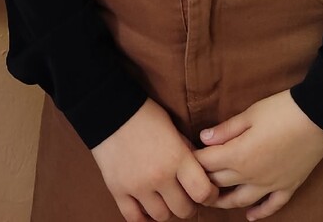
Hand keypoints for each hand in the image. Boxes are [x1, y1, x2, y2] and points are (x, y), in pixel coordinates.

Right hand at [91, 98, 218, 221]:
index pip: (202, 192)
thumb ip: (188, 153)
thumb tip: (201, 173)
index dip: (210, 196)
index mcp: (177, 158)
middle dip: (189, 205)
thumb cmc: (147, 116)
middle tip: (187, 197)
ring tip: (167, 201)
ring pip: (161, 217)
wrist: (112, 111)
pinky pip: (134, 218)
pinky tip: (148, 210)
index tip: (208, 192)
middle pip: (183, 210)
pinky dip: (144, 219)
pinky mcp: (118, 191)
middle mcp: (159, 176)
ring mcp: (137, 186)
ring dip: (168, 211)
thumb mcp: (175, 130)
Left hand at [195, 90, 322, 219]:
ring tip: (213, 200)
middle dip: (203, 179)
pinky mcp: (287, 186)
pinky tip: (249, 216)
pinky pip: (271, 206)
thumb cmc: (282, 110)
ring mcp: (269, 184)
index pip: (205, 163)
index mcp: (237, 155)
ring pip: (239, 200)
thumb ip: (225, 130)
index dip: (192, 159)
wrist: (319, 115)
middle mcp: (250, 175)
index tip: (184, 155)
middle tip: (192, 177)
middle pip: (218, 182)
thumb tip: (203, 138)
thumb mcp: (250, 114)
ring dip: (223, 202)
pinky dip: (259, 213)